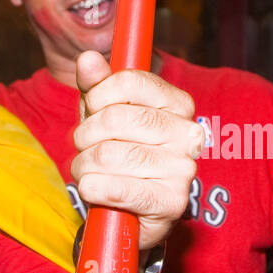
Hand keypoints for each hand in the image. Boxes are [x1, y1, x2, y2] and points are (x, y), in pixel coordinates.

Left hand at [70, 50, 202, 250]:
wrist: (130, 213)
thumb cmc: (118, 156)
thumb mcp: (103, 115)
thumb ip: (96, 86)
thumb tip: (88, 59)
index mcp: (178, 104)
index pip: (132, 82)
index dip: (99, 94)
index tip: (91, 108)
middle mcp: (188, 133)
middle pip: (117, 118)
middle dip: (86, 134)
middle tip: (83, 147)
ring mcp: (184, 169)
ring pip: (111, 155)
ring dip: (85, 165)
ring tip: (87, 171)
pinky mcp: (172, 201)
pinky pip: (118, 188)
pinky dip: (93, 188)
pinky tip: (93, 189)